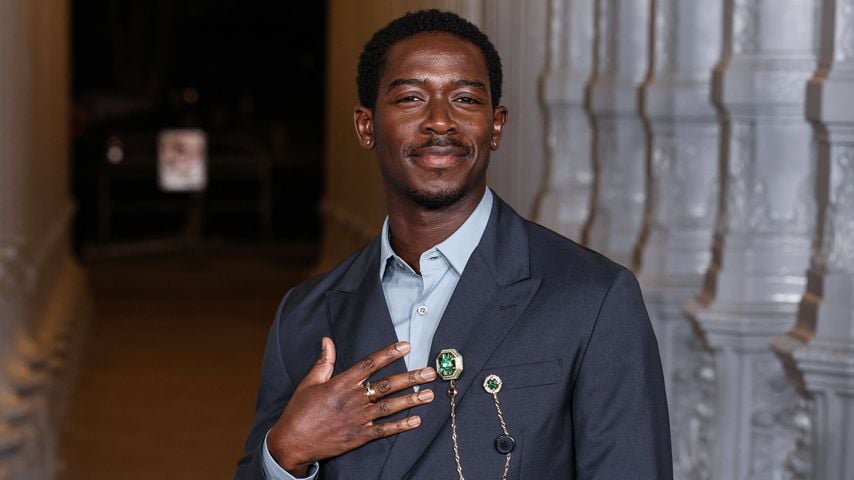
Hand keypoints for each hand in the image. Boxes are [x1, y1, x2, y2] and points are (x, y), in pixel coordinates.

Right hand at [267, 337, 436, 475]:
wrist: (292, 441)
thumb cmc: (300, 410)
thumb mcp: (310, 382)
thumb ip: (324, 361)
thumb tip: (327, 340)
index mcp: (341, 383)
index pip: (370, 364)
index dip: (389, 353)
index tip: (406, 346)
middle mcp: (353, 399)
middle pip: (386, 385)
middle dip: (410, 377)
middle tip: (429, 372)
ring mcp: (358, 419)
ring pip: (389, 406)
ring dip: (411, 400)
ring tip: (429, 394)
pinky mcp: (359, 436)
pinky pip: (384, 430)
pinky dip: (401, 426)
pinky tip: (416, 420)